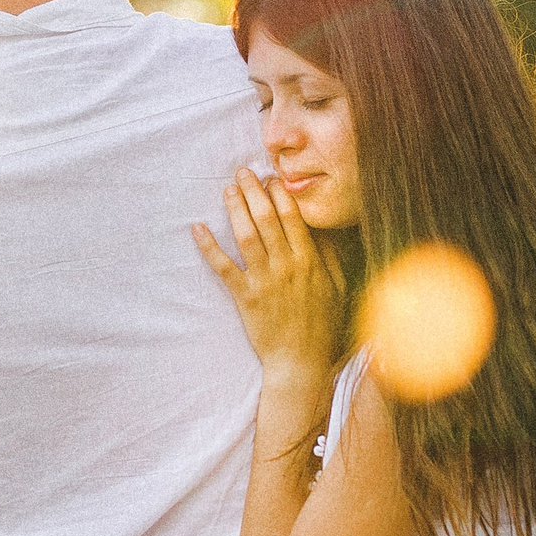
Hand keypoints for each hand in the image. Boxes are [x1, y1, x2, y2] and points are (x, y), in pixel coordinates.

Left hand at [194, 168, 347, 383]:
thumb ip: (330, 255)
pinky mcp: (246, 297)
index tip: (270, 177)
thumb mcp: (338, 287)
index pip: (293, 218)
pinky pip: (224, 267)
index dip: (280, 194)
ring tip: (227, 190)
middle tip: (242, 172)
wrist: (301, 362)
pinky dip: (210, 247)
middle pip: (267, 220)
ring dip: (235, 210)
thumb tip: (320, 227)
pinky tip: (198, 229)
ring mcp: (265, 281)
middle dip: (254, 192)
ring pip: (247, 237)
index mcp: (310, 261)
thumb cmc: (323, 326)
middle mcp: (287, 266)